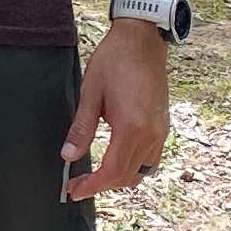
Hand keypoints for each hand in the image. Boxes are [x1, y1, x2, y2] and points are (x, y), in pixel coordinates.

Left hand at [63, 18, 172, 198]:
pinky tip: (116, 160)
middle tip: (78, 185)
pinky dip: (133, 167)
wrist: (142, 39)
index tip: (73, 191)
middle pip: (127, 177)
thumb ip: (81, 128)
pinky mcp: (163, 125)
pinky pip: (150, 159)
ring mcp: (160, 131)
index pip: (111, 172)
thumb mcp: (91, 93)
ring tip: (95, 176)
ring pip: (141, 172)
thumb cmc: (114, 60)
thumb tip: (67, 157)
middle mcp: (150, 134)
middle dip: (102, 186)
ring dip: (118, 179)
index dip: (92, 186)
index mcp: (131, 127)